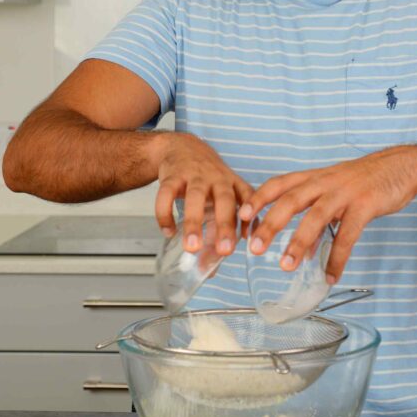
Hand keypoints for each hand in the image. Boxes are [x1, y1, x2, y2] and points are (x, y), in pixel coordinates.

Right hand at [154, 132, 253, 255]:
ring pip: (196, 197)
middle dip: (225, 225)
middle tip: (226, 251)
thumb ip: (217, 230)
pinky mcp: (172, 175)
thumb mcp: (218, 197)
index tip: (250, 240)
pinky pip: (166, 194)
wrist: (181, 147)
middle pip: (225, 199)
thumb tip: (212, 270)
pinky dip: (165, 214)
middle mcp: (217, 178)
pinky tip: (167, 231)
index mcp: (234, 184)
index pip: (248, 200)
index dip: (251, 218)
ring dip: (194, 222)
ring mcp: (195, 176)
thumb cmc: (206, 179)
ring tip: (192, 247)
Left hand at [238, 146, 416, 282]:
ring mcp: (344, 193)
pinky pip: (348, 235)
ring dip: (299, 243)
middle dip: (270, 224)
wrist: (401, 166)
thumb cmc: (363, 181)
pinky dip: (337, 257)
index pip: (278, 184)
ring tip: (286, 266)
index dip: (259, 198)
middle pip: (290, 201)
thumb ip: (315, 219)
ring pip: (315, 217)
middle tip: (254, 248)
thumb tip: (302, 252)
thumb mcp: (334, 193)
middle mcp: (324, 182)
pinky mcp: (364, 205)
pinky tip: (330, 275)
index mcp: (313, 177)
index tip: (242, 216)